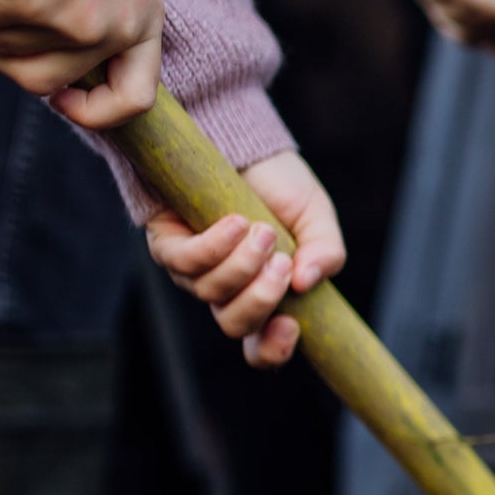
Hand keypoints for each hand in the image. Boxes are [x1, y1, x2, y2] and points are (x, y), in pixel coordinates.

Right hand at [0, 0, 161, 128]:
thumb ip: (90, 7)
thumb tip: (46, 66)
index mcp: (143, 17)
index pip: (134, 97)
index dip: (93, 111)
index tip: (59, 96)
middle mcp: (112, 28)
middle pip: (38, 81)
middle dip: (2, 45)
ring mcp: (72, 23)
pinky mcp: (27, 4)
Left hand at [140, 152, 344, 368]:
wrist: (243, 144)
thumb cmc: (279, 186)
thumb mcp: (316, 218)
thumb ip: (326, 252)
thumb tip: (307, 281)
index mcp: (264, 295)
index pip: (262, 346)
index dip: (273, 350)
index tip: (291, 327)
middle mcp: (226, 291)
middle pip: (235, 325)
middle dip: (261, 299)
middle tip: (281, 262)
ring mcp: (194, 272)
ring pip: (212, 293)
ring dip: (242, 264)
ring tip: (262, 230)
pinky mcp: (168, 245)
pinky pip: (186, 262)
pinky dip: (215, 246)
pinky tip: (236, 222)